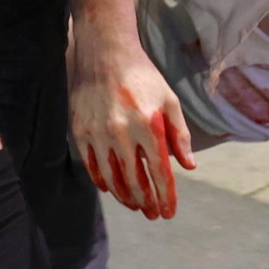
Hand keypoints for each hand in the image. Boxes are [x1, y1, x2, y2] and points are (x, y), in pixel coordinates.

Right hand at [69, 27, 193, 219]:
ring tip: (136, 206)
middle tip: (153, 215)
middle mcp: (123, 133)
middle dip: (147, 203)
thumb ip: (180, 135)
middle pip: (135, 181)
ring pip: (112, 178)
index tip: (169, 212)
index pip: (159, 172)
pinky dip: (102, 181)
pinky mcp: (80, 131)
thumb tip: (188, 166)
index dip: (166, 196)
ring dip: (125, 197)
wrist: (105, 54)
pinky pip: (91, 165)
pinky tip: (112, 189)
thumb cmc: (143, 77)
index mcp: (149, 125)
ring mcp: (98, 133)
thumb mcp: (169, 101)